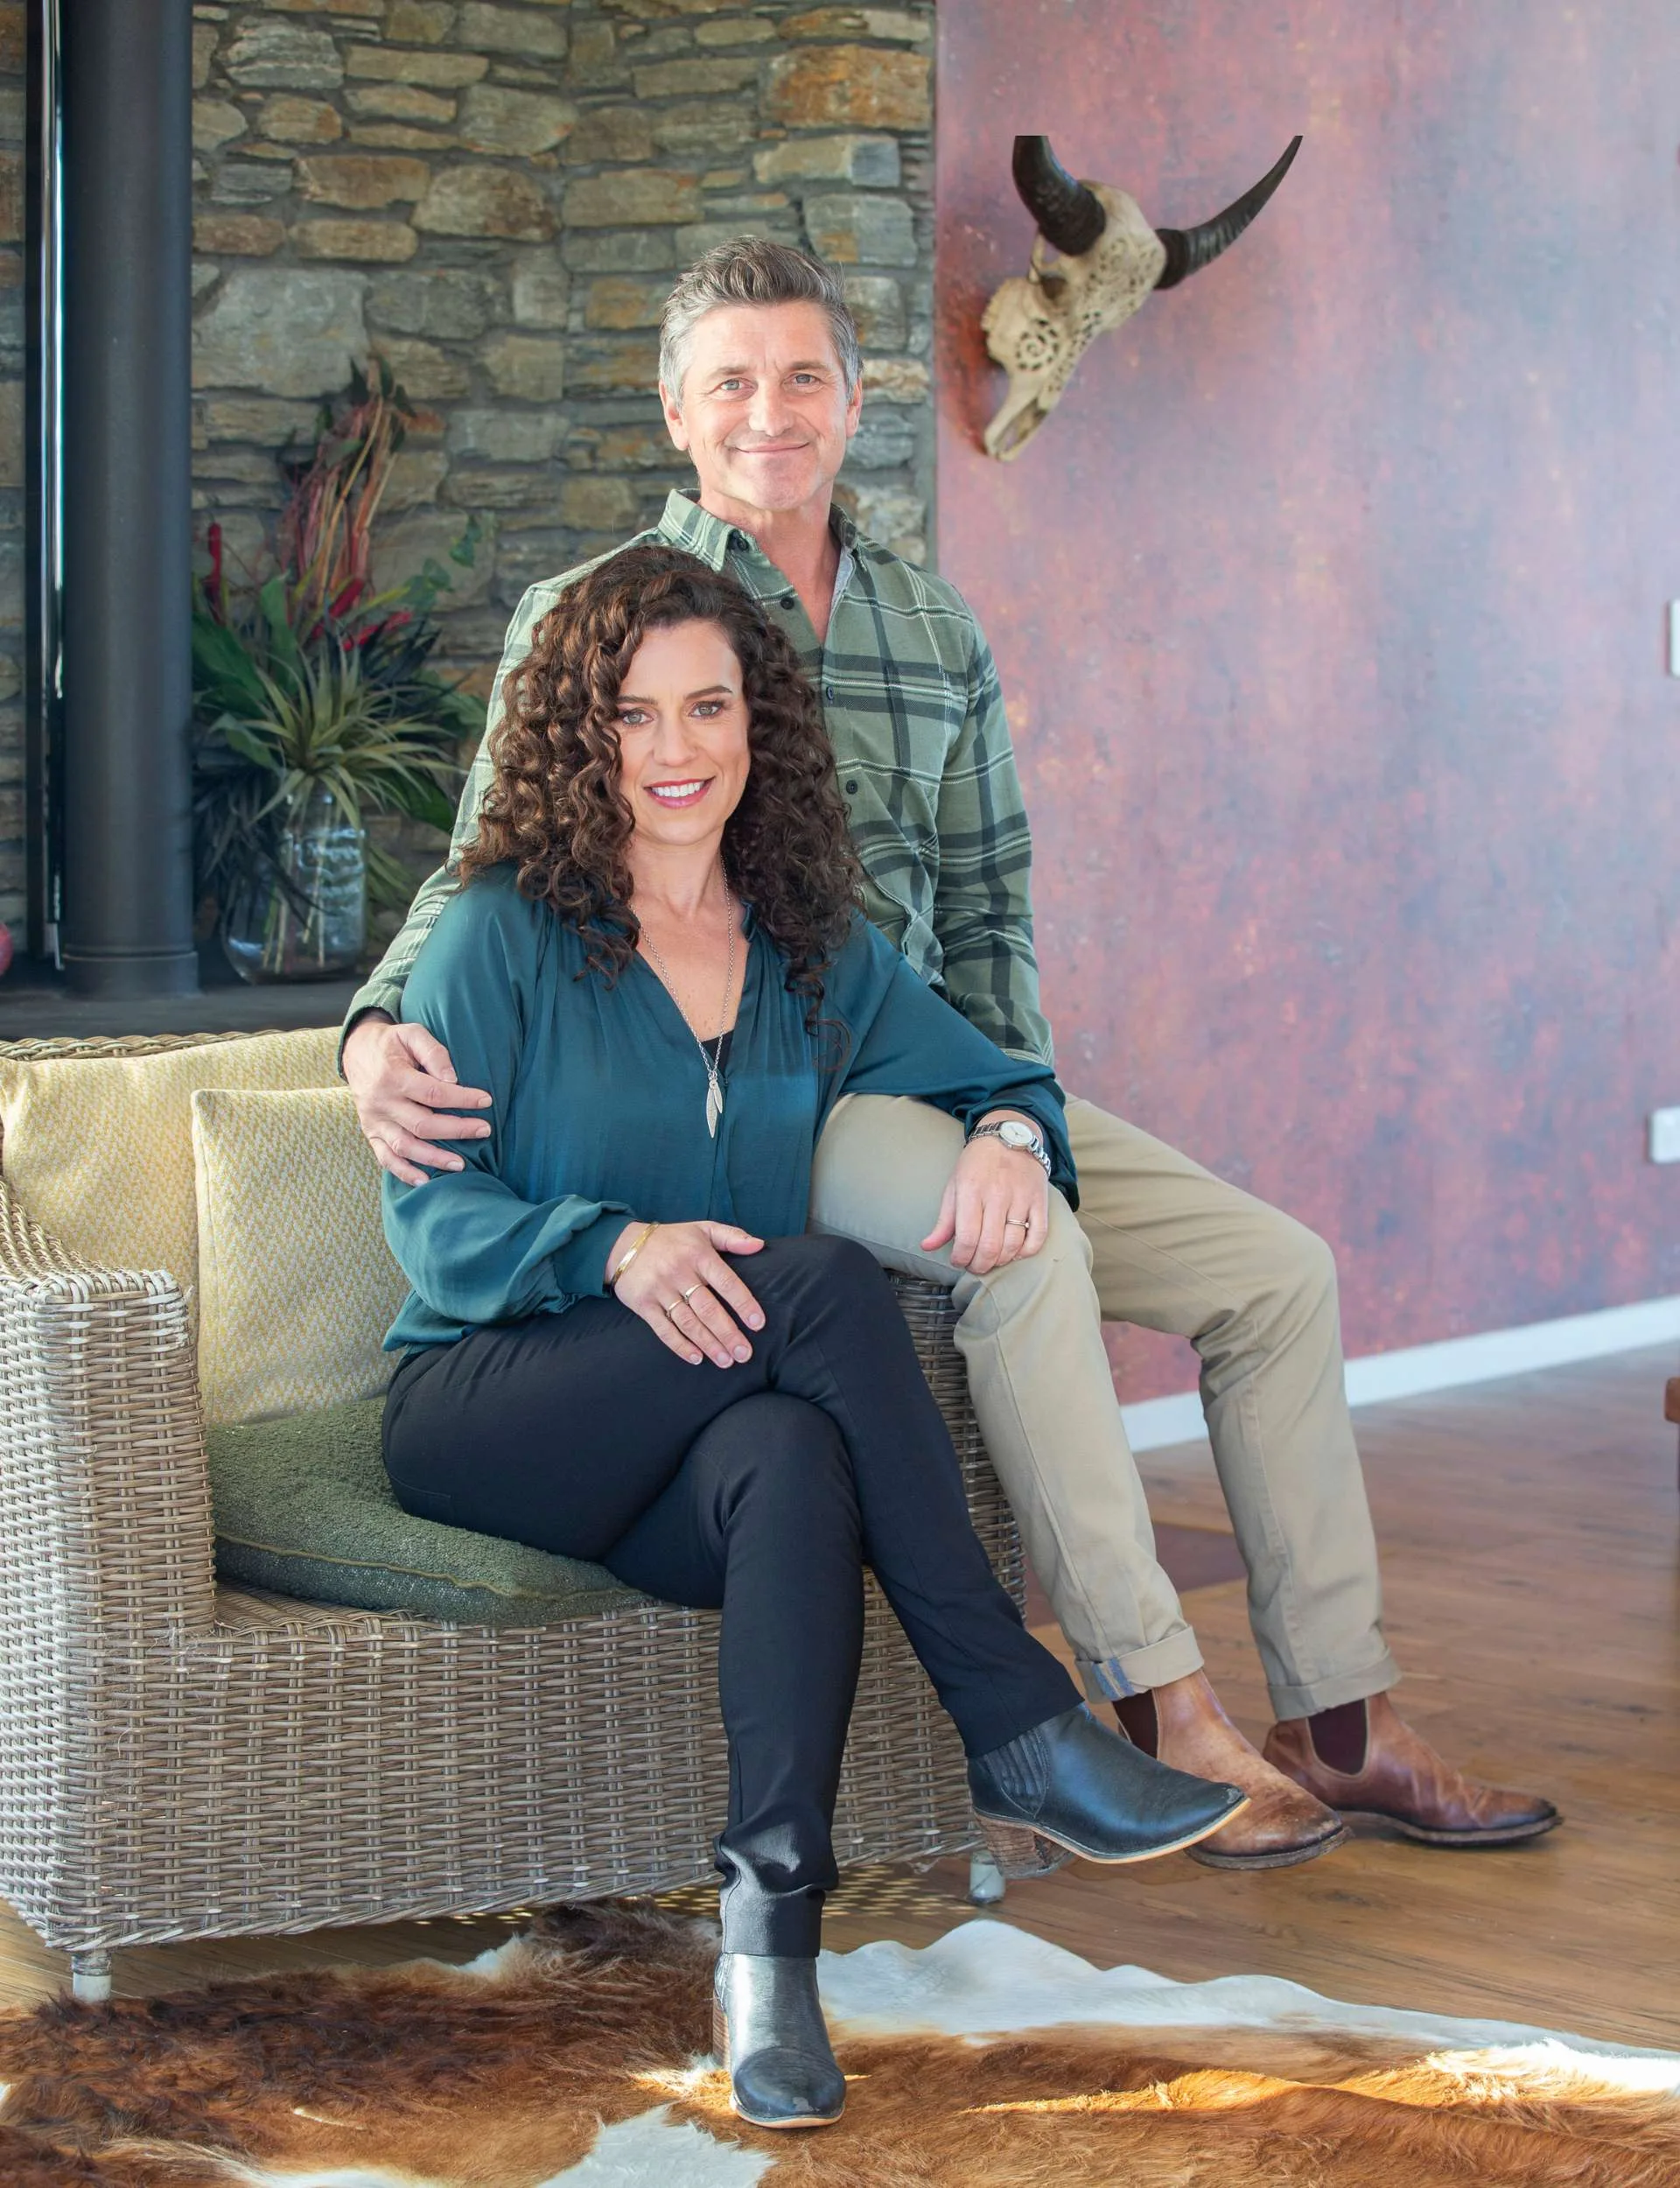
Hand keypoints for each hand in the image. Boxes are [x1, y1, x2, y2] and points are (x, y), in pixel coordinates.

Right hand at [344, 1012, 492, 1186]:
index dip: (462, 1099)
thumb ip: (433, 1052)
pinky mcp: (371, 1132)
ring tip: (460, 1164)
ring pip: (405, 1147)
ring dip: (434, 1159)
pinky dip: (404, 1172)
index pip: (433, 1093)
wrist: (356, 1051)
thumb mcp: (412, 1034)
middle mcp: (381, 1103)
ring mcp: (375, 1121)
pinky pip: (385, 1158)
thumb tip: (453, 1079)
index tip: (486, 1100)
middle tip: (484, 1130)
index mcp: (392, 1077)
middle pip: (422, 1124)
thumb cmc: (391, 1043)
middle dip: (457, 1130)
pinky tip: (425, 1180)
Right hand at [609, 1219, 766, 1367]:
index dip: (743, 1304)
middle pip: (708, 1309)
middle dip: (728, 1334)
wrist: (622, 1244)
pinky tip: (697, 1358)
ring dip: (709, 1344)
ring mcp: (660, 1290)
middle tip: (745, 1354)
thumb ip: (732, 1236)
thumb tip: (759, 1245)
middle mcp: (680, 1273)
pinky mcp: (643, 1305)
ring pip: (688, 1323)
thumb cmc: (672, 1239)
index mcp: (698, 1255)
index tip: (758, 1324)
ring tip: (726, 1361)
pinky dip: (680, 1346)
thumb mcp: (702, 1229)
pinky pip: (663, 1329)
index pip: (726, 1282)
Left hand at [921, 1115, 1049, 1274]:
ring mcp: (1022, 1199)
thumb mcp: (954, 1186)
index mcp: (971, 1191)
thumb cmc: (977, 1164)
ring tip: (991, 1260)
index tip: (958, 1261)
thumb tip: (927, 1247)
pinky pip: (1038, 1236)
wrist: (1009, 1135)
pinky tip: (1014, 1252)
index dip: (961, 1258)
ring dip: (1000, 1261)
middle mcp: (998, 1195)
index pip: (966, 1237)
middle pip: (990, 1246)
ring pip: (1013, 1244)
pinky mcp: (1040, 1201)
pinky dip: (1026, 1252)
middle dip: (979, 1265)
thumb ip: (944, 1220)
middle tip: (974, 1266)